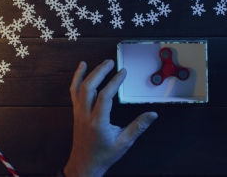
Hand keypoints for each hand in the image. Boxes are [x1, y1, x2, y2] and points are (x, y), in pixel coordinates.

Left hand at [64, 59, 157, 176]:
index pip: (105, 96)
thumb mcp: (124, 143)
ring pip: (79, 88)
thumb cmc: (104, 155)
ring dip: (88, 73)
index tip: (123, 72)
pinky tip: (81, 69)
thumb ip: (138, 127)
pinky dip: (77, 78)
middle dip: (100, 72)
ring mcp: (78, 113)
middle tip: (110, 62)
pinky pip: (74, 92)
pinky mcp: (76, 112)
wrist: (84, 165)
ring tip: (99, 63)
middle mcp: (85, 115)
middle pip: (89, 87)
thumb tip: (152, 115)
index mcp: (98, 122)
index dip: (114, 82)